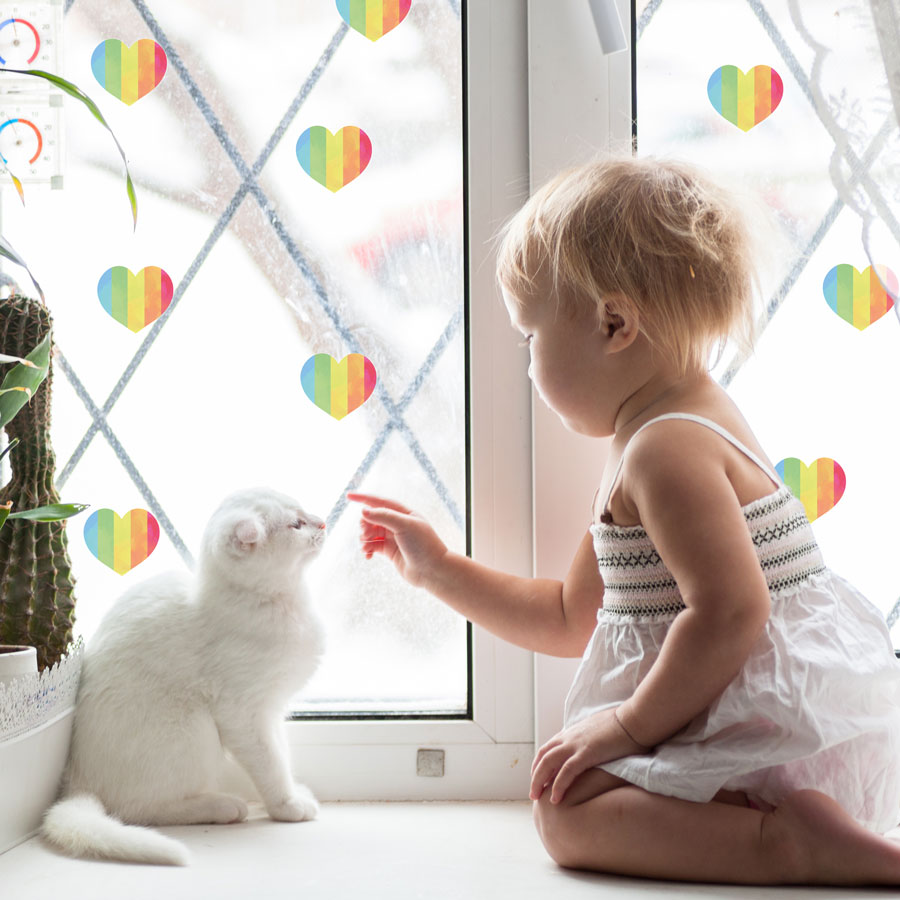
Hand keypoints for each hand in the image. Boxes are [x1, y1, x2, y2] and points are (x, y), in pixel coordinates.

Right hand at [346, 492, 448, 588]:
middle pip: (372, 518)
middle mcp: (397, 524)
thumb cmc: (423, 545)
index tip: (348, 496)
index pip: (380, 502)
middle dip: (364, 524)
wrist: (432, 571)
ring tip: (366, 547)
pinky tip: (367, 555)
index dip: (364, 498)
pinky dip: (367, 549)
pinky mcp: (389, 551)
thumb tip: (364, 511)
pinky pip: (372, 546)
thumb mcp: (404, 526)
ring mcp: (393, 537)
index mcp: (404, 513)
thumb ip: (383, 516)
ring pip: (370, 533)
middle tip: (365, 533)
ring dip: (364, 538)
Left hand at [530, 707, 649, 803]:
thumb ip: (589, 740)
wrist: (634, 720)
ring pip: (548, 763)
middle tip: (533, 793)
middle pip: (543, 756)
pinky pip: (566, 772)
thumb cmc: (622, 726)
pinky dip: (558, 785)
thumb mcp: (598, 731)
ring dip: (539, 781)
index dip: (539, 764)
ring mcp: (576, 745)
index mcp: (572, 732)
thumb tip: (590, 749)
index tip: (538, 778)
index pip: (548, 748)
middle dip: (535, 775)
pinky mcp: (587, 753)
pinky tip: (555, 799)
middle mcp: (570, 737)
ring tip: (537, 797)